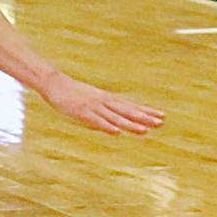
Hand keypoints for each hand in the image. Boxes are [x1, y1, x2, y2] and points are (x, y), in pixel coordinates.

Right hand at [39, 71, 164, 134]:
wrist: (54, 83)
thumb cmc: (72, 92)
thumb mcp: (91, 99)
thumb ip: (104, 112)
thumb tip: (114, 125)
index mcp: (107, 99)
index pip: (131, 106)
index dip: (146, 111)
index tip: (162, 116)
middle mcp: (104, 102)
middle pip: (127, 111)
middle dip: (144, 117)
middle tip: (161, 122)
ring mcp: (94, 107)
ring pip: (115, 117)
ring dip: (130, 124)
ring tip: (146, 130)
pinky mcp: (82, 113)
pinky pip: (97, 121)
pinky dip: (107, 126)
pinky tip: (117, 132)